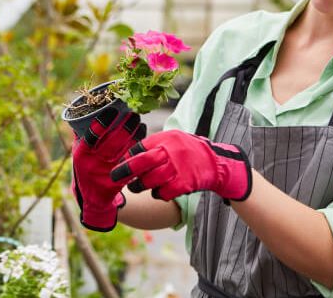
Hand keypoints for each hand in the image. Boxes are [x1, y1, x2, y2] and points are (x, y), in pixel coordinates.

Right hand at [72, 107, 145, 231]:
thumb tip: (86, 110)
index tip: (113, 110)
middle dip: (125, 126)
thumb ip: (82, 134)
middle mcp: (93, 164)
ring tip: (140, 121)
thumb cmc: (86, 166)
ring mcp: (107, 173)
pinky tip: (143, 135)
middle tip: (133, 113)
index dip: (102, 123)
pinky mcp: (120, 180)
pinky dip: (139, 147)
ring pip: (125, 150)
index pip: (91, 137)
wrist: (93, 196)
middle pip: (112, 143)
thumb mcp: (79, 153)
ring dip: (135, 134)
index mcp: (81, 154)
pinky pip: (132, 161)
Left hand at [110, 129, 251, 201]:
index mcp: (166, 138)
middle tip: (116, 177)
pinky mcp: (184, 184)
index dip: (126, 158)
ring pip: (149, 181)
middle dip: (124, 172)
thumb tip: (127, 156)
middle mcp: (170, 151)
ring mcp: (177, 168)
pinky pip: (162, 193)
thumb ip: (153, 146)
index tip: (120, 165)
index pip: (139, 148)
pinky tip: (161, 191)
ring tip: (139, 186)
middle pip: (140, 163)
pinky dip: (158, 194)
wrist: (216, 162)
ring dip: (140, 186)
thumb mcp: (172, 139)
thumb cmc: (188, 151)